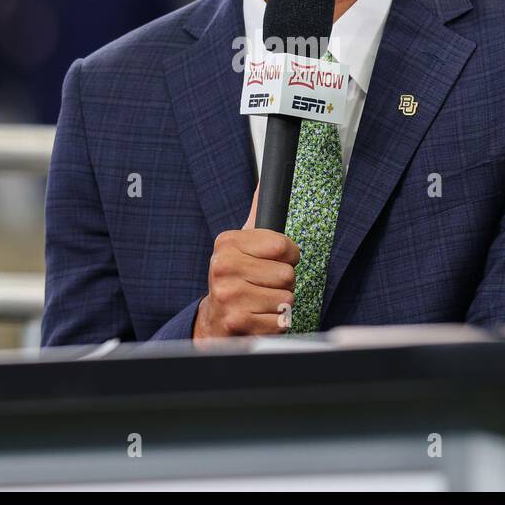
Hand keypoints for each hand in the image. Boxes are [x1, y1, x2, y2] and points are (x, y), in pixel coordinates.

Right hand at [193, 185, 298, 339]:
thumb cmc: (236, 280)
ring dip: (280, 304)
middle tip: (264, 286)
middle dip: (283, 283)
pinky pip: (281, 320)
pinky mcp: (238, 322)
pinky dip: (275, 323)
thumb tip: (265, 182)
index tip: (274, 261)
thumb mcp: (241, 245)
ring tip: (260, 302)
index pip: (282, 246)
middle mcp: (223, 268)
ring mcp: (229, 297)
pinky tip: (258, 318)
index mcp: (227, 244)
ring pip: (286, 298)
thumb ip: (257, 215)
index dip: (288, 256)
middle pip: (287, 274)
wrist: (215, 321)